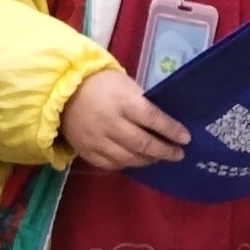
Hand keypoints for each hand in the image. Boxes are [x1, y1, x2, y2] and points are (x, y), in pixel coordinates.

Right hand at [58, 66, 185, 170]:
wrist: (64, 93)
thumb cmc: (101, 85)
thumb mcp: (126, 85)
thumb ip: (143, 103)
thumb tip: (164, 122)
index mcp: (123, 102)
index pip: (153, 119)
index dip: (171, 130)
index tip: (186, 138)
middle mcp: (111, 123)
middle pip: (142, 143)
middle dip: (164, 151)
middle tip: (178, 154)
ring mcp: (98, 140)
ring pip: (129, 158)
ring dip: (148, 160)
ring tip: (159, 157)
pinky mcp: (88, 152)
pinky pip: (112, 164)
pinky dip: (128, 164)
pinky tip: (137, 160)